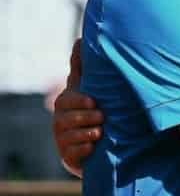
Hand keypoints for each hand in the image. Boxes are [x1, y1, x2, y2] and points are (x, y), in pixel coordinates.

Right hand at [52, 39, 102, 175]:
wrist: (92, 138)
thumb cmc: (89, 107)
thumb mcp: (85, 87)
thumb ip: (81, 67)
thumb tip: (80, 39)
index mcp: (65, 104)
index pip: (67, 101)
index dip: (79, 101)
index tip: (93, 101)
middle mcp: (60, 122)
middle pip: (67, 120)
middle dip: (85, 118)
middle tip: (102, 116)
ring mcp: (62, 140)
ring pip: (69, 137)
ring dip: (86, 134)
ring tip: (100, 132)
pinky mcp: (68, 156)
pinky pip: (72, 154)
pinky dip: (83, 150)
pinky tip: (93, 147)